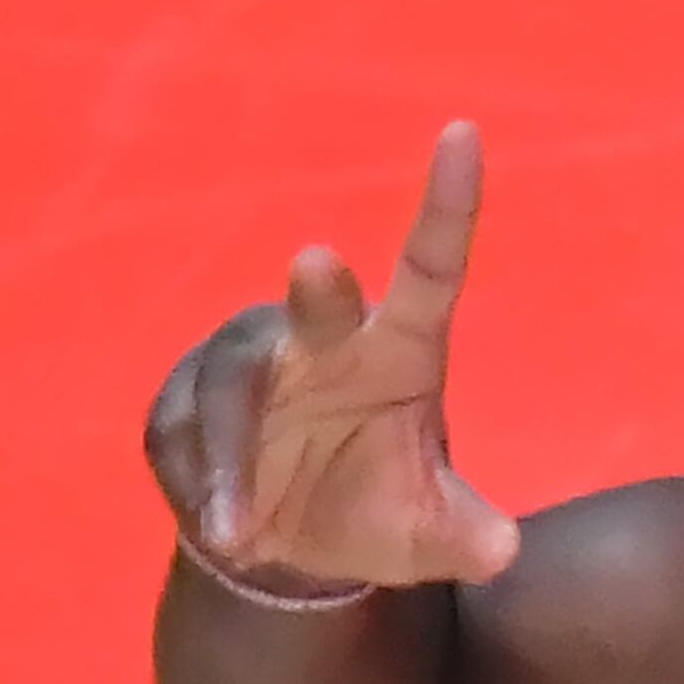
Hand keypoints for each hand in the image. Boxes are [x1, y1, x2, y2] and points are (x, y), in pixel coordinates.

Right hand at [145, 121, 521, 597]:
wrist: (287, 551)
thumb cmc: (373, 515)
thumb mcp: (424, 538)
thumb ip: (464, 538)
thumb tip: (502, 551)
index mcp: (400, 351)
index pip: (431, 270)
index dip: (449, 206)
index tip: (463, 132)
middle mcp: (323, 340)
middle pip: (317, 306)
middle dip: (318, 288)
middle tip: (320, 261)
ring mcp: (247, 364)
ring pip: (229, 390)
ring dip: (229, 459)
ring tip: (240, 532)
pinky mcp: (183, 400)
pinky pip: (180, 434)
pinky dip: (198, 484)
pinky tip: (222, 529)